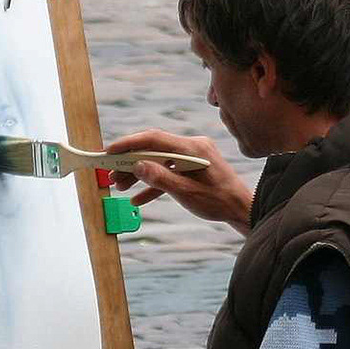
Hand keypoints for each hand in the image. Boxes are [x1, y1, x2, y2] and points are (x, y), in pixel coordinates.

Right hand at [105, 130, 253, 236]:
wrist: (240, 209)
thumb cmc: (218, 202)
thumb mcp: (186, 193)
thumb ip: (160, 178)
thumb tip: (137, 165)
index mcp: (192, 148)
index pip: (155, 139)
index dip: (129, 143)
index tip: (109, 151)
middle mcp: (192, 147)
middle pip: (153, 150)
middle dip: (130, 162)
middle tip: (109, 174)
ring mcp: (192, 157)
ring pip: (158, 161)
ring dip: (139, 174)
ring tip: (119, 187)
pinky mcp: (192, 168)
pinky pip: (168, 172)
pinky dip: (153, 184)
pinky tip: (138, 199)